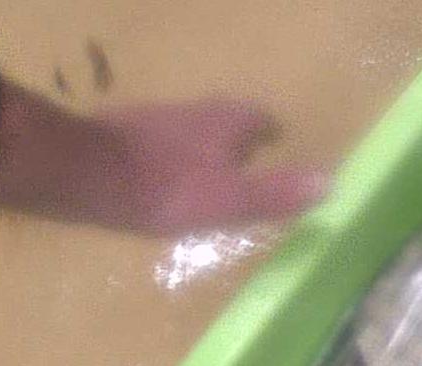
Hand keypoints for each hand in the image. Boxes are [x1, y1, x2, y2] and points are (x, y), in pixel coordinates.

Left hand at [0, 84, 326, 235]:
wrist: (89, 175)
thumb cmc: (169, 189)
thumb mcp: (231, 199)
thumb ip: (278, 193)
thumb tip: (331, 183)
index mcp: (229, 121)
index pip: (262, 120)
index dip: (271, 134)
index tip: (277, 148)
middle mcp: (197, 110)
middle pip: (228, 122)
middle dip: (239, 142)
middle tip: (249, 166)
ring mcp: (159, 119)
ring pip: (194, 131)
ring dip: (205, 150)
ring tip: (210, 180)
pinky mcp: (127, 135)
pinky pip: (163, 145)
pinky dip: (173, 160)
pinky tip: (166, 184)